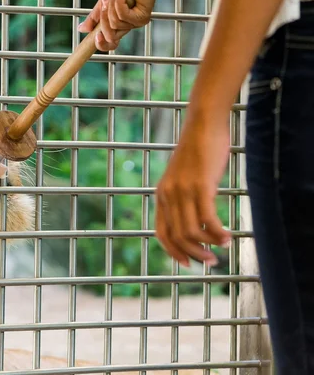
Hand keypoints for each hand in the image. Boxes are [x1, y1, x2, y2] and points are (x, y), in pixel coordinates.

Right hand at [78, 0, 160, 50]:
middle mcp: (127, 26)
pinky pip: (123, 16)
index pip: (110, 43)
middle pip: (110, 38)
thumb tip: (81, 30)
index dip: (101, 45)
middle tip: (104, 4)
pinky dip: (119, 3)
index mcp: (117, 23)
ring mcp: (135, 23)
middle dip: (103, 21)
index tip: (95, 37)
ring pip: (114, 25)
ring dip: (111, 6)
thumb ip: (95, 15)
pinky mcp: (141, 18)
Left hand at [154, 108, 231, 266]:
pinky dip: (217, 234)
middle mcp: (168, 195)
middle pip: (177, 237)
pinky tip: (228, 238)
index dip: (174, 252)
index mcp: (161, 194)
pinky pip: (207, 220)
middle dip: (194, 254)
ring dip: (207, 247)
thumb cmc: (198, 149)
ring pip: (191, 232)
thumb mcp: (183, 175)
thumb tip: (195, 217)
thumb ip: (182, 195)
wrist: (202, 124)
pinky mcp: (200, 186)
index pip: (162, 233)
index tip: (188, 263)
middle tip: (211, 262)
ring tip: (222, 249)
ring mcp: (183, 191)